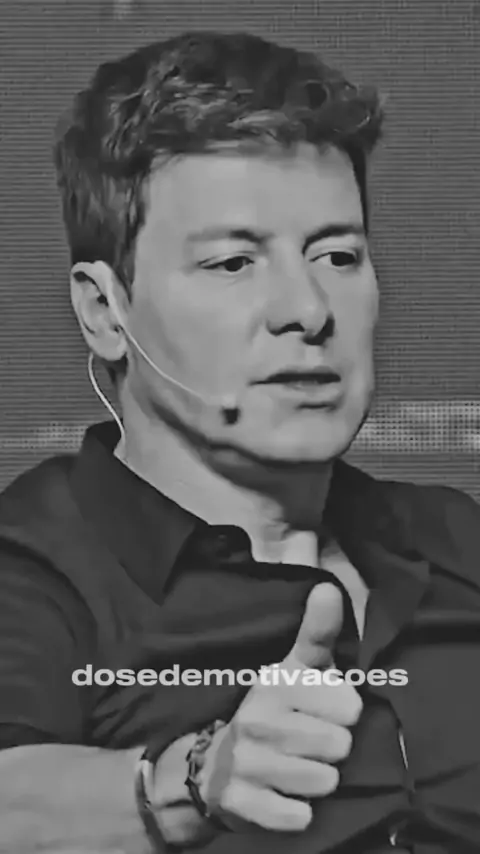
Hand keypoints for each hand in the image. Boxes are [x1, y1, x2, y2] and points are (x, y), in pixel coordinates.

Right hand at [200, 583, 361, 832]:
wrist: (211, 767)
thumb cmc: (272, 710)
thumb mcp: (294, 669)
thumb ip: (317, 632)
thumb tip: (328, 587)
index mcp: (277, 683)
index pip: (351, 706)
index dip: (343, 713)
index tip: (322, 711)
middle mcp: (260, 719)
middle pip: (341, 746)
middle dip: (332, 749)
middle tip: (309, 743)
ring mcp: (248, 763)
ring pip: (325, 781)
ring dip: (318, 781)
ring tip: (299, 768)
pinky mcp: (243, 803)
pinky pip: (298, 816)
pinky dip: (298, 813)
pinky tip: (284, 796)